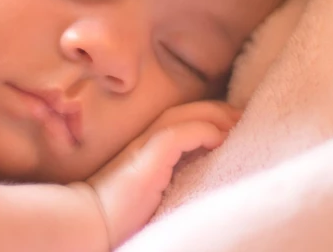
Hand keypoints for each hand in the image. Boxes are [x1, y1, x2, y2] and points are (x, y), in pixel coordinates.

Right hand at [74, 101, 240, 249]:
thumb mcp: (151, 190)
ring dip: (212, 115)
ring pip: (179, 116)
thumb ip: (170, 175)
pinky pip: (175, 135)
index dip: (206, 116)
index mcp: (145, 148)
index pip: (179, 120)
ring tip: (237, 122)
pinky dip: (200, 131)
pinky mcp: (144, 160)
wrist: (90, 222)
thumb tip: (202, 171)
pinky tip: (218, 138)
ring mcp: (142, 148)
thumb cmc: (118, 214)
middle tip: (243, 116)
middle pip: (182, 111)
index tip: (233, 123)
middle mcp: (143, 141)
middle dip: (216, 110)